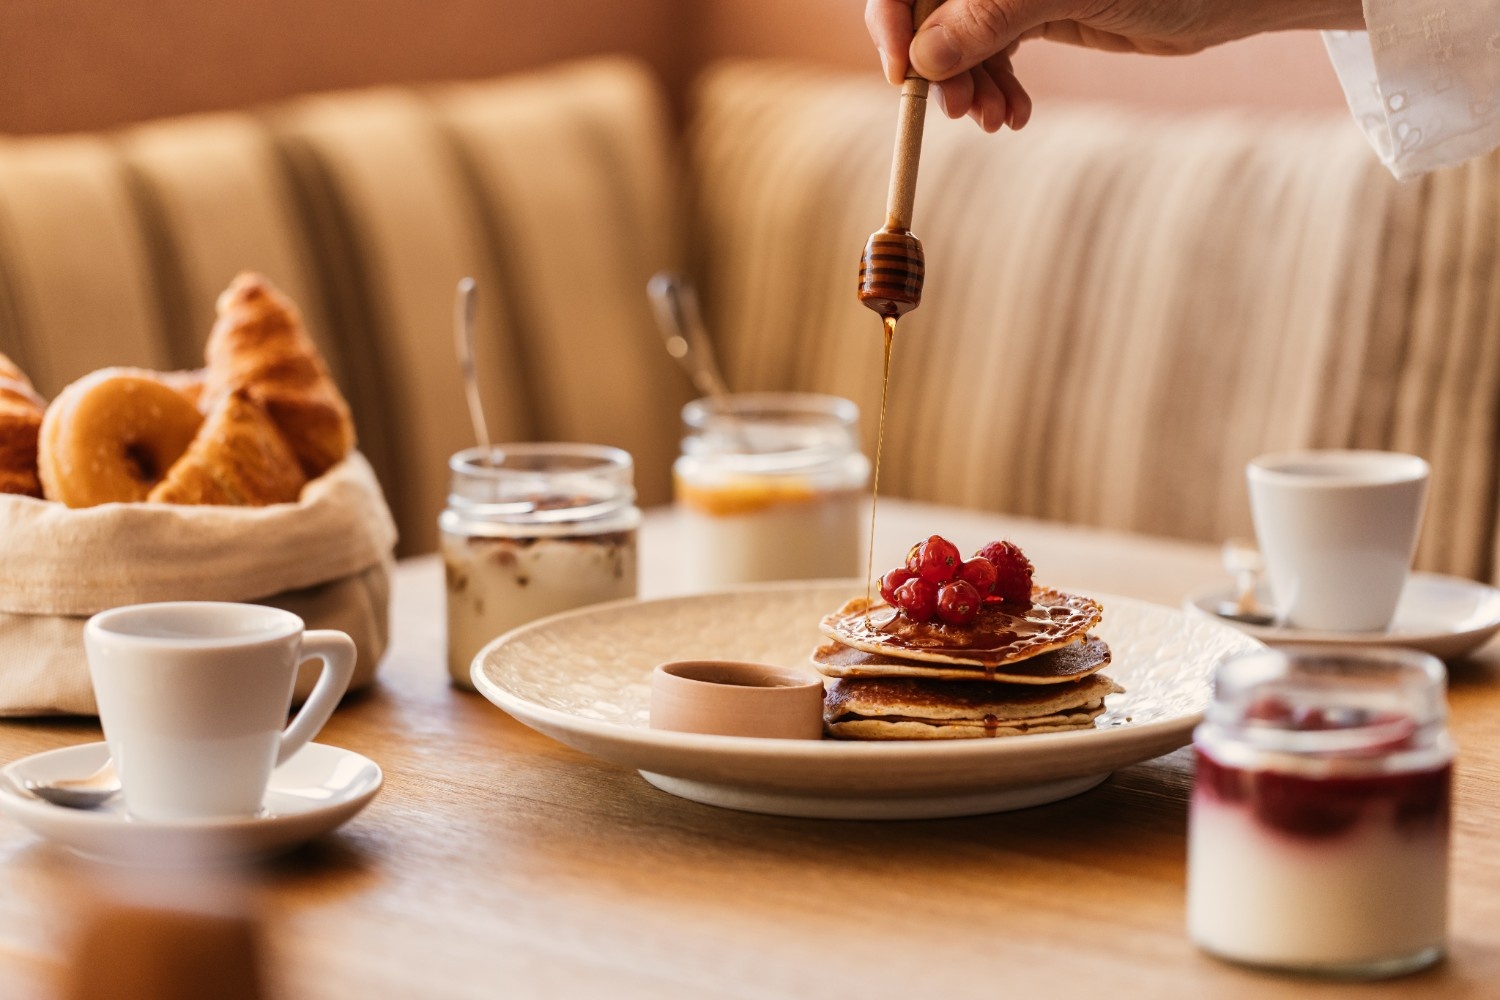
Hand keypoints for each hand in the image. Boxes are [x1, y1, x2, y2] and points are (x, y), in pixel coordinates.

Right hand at [866, 0, 1366, 131]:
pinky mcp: (1031, 10)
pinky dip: (993, 86)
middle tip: (959, 111)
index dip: (894, 16)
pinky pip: (987, 50)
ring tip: (995, 120)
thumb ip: (994, 15)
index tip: (905, 74)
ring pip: (954, 36)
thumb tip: (924, 56)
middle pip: (929, 5)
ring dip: (967, 84)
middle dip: (935, 62)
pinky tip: (1011, 113)